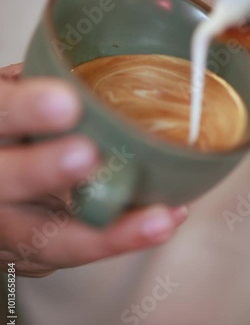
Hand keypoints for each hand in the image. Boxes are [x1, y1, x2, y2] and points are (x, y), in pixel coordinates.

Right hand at [0, 63, 187, 276]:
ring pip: (47, 240)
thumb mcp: (11, 104)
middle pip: (7, 182)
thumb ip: (33, 87)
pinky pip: (75, 253)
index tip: (67, 104)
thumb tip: (85, 70)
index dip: (23, 110)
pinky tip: (160, 222)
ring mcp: (8, 227)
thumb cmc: (9, 138)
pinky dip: (120, 238)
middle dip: (46, 170)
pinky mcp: (31, 253)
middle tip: (89, 156)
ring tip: (157, 219)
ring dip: (105, 233)